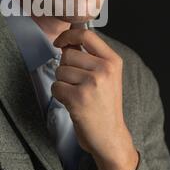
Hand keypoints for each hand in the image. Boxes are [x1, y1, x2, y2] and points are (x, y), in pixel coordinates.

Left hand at [52, 26, 138, 169]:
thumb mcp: (107, 75)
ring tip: (77, 94)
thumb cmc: (104, 104)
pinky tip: (72, 103)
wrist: (110, 135)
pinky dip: (59, 95)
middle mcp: (104, 69)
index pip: (86, 34)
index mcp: (113, 60)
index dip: (68, 35)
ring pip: (60, 70)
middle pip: (68, 54)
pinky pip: (56, 86)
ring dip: (62, 82)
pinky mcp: (78, 98)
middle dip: (66, 67)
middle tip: (77, 83)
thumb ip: (89, 56)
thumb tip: (66, 40)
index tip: (59, 42)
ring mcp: (92, 83)